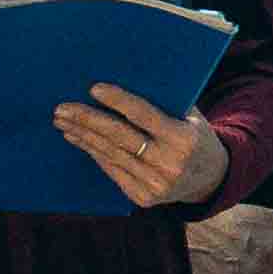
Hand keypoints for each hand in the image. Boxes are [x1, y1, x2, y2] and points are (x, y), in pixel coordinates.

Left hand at [54, 81, 231, 212]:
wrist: (211, 179)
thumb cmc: (194, 135)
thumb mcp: (190, 115)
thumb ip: (163, 101)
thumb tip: (122, 76)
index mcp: (183, 139)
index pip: (144, 116)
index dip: (118, 101)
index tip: (93, 88)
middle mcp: (169, 164)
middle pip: (119, 137)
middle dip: (87, 121)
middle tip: (61, 108)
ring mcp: (155, 185)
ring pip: (110, 154)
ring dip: (82, 136)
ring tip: (63, 121)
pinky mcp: (143, 197)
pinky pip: (112, 170)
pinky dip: (93, 152)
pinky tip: (78, 138)